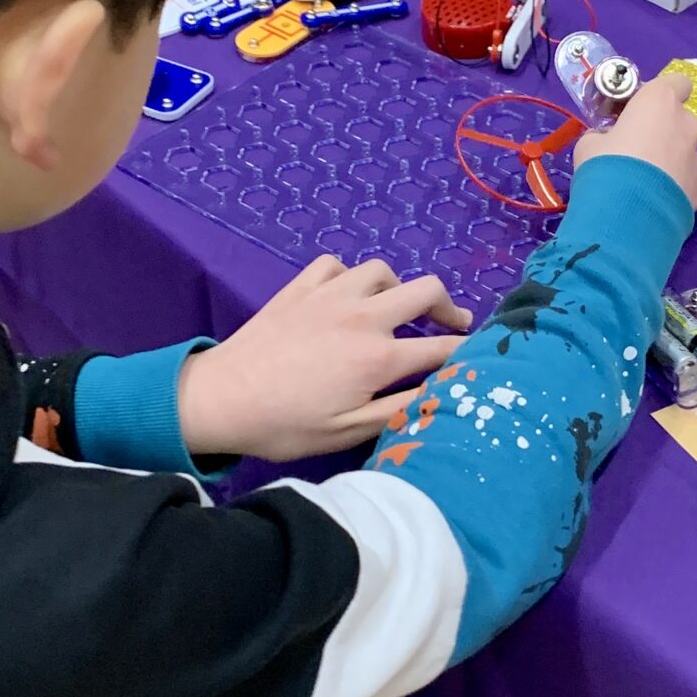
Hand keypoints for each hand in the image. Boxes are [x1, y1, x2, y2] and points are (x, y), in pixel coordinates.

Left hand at [178, 256, 472, 461]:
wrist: (220, 398)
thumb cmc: (285, 425)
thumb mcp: (348, 432)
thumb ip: (399, 410)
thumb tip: (439, 394)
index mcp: (380, 358)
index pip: (443, 348)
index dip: (467, 353)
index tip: (476, 359)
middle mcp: (363, 317)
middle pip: (426, 291)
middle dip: (449, 308)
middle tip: (452, 326)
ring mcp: (330, 295)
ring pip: (382, 271)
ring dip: (397, 289)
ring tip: (395, 311)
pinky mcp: (300, 286)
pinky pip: (337, 264)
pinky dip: (350, 277)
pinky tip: (345, 297)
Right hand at [573, 71, 696, 212]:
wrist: (625, 212)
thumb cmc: (605, 164)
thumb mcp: (589, 143)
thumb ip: (604, 135)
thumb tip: (607, 141)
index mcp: (659, 101)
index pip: (676, 82)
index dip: (661, 93)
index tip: (640, 108)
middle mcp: (685, 124)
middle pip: (679, 118)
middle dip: (663, 129)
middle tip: (636, 148)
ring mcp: (696, 157)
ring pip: (686, 150)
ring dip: (671, 159)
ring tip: (647, 181)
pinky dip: (690, 186)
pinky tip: (676, 196)